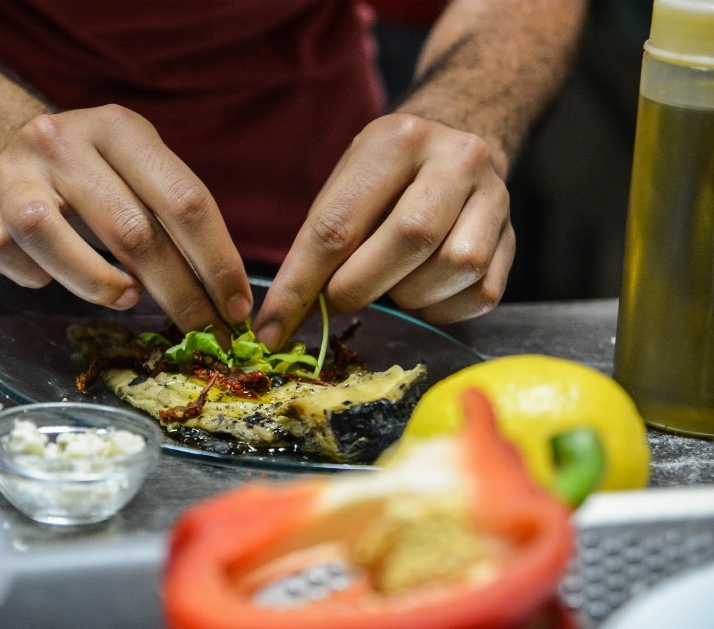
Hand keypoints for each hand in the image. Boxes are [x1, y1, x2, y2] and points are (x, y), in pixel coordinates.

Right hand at [0, 105, 253, 333]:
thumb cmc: (88, 171)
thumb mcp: (134, 164)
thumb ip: (171, 212)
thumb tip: (222, 293)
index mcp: (117, 128)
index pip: (183, 199)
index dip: (217, 260)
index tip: (236, 307)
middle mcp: (61, 143)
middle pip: (133, 232)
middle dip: (179, 294)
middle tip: (204, 333)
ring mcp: (12, 177)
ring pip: (58, 244)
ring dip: (103, 286)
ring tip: (128, 298)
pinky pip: (17, 262)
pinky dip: (43, 280)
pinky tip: (56, 274)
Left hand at [254, 113, 513, 348]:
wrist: (458, 142)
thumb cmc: (385, 176)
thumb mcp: (346, 185)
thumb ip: (319, 244)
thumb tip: (282, 321)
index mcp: (397, 140)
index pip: (338, 224)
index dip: (300, 286)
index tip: (272, 331)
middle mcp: (456, 159)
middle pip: (409, 237)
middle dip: (361, 285)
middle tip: (339, 299)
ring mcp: (495, 196)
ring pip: (456, 265)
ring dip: (410, 295)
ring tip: (392, 282)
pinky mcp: (514, 237)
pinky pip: (481, 292)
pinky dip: (442, 307)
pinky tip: (424, 291)